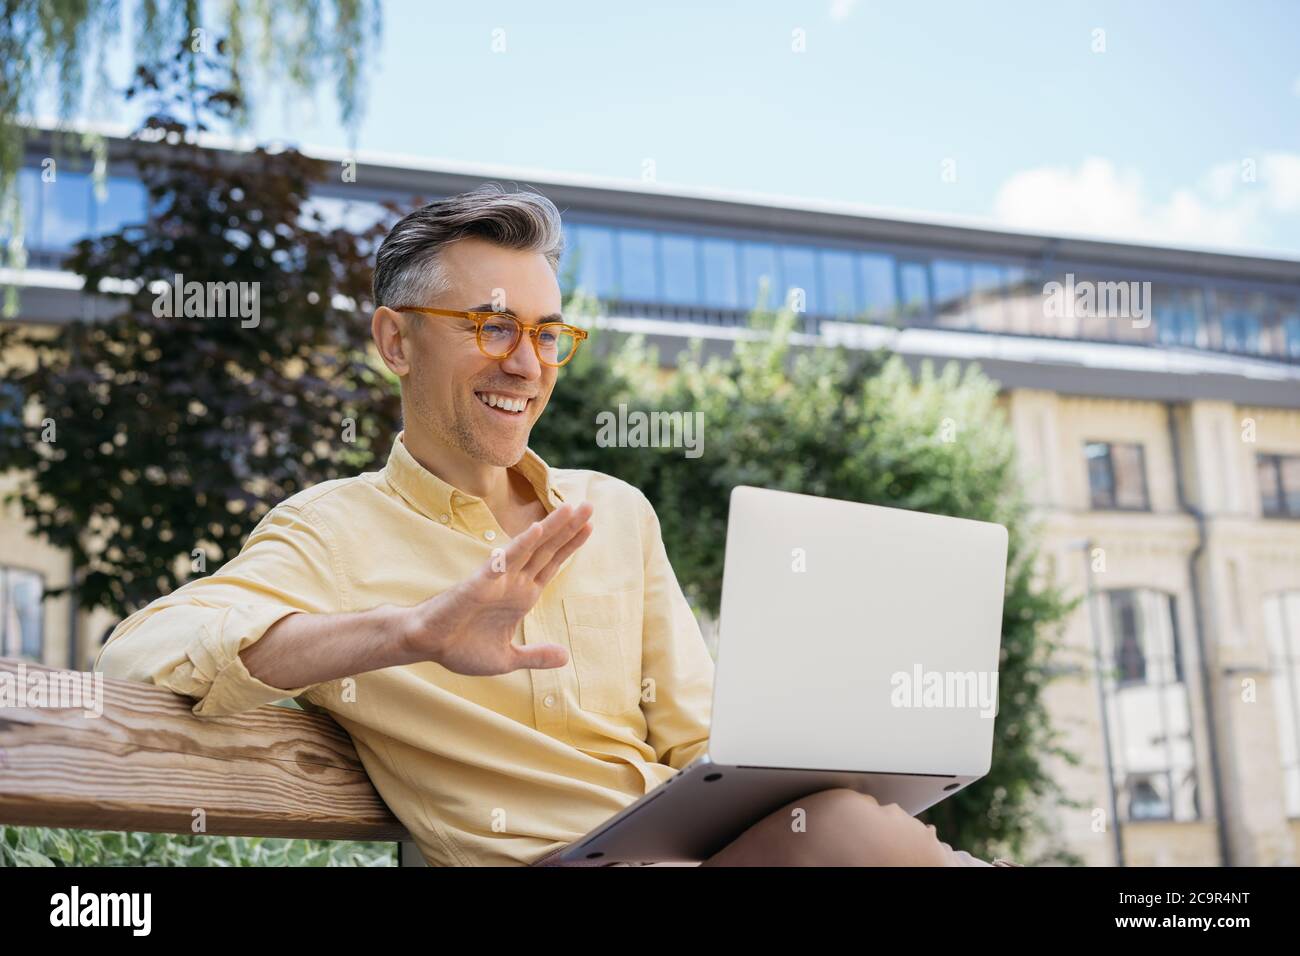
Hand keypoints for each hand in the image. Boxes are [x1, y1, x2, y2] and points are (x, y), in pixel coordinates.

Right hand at [404, 502, 594, 675]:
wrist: (428, 645)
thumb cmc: (461, 647)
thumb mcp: (507, 658)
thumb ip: (535, 656)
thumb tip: (565, 657)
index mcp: (521, 596)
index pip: (552, 565)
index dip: (571, 546)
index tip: (590, 526)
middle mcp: (513, 582)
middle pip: (547, 550)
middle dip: (568, 528)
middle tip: (589, 505)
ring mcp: (498, 580)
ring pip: (530, 548)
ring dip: (550, 528)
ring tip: (570, 508)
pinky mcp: (479, 583)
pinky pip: (503, 562)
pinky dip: (519, 546)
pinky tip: (535, 531)